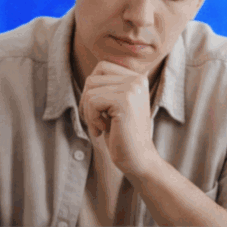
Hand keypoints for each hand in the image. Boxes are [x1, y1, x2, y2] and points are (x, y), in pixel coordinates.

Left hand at [79, 60, 159, 176]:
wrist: (138, 159)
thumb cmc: (122, 135)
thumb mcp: (114, 106)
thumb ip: (107, 88)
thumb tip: (90, 78)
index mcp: (137, 78)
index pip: (101, 68)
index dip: (92, 90)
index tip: (100, 111)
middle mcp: (138, 79)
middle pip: (92, 78)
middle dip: (87, 102)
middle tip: (97, 120)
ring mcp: (133, 88)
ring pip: (90, 90)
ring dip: (88, 112)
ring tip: (101, 126)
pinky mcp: (125, 100)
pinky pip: (92, 101)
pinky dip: (91, 118)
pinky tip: (103, 130)